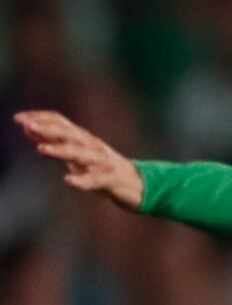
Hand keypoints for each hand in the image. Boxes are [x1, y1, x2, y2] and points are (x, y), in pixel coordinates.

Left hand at [15, 111, 145, 210]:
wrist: (140, 186)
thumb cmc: (103, 169)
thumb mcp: (76, 154)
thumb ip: (54, 141)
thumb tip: (28, 128)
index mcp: (84, 139)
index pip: (61, 122)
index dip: (40, 118)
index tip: (18, 118)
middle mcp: (94, 146)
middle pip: (69, 133)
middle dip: (47, 129)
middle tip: (27, 126)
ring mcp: (104, 162)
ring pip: (82, 153)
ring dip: (61, 150)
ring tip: (41, 149)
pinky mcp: (113, 179)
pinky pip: (97, 179)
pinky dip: (83, 179)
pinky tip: (69, 181)